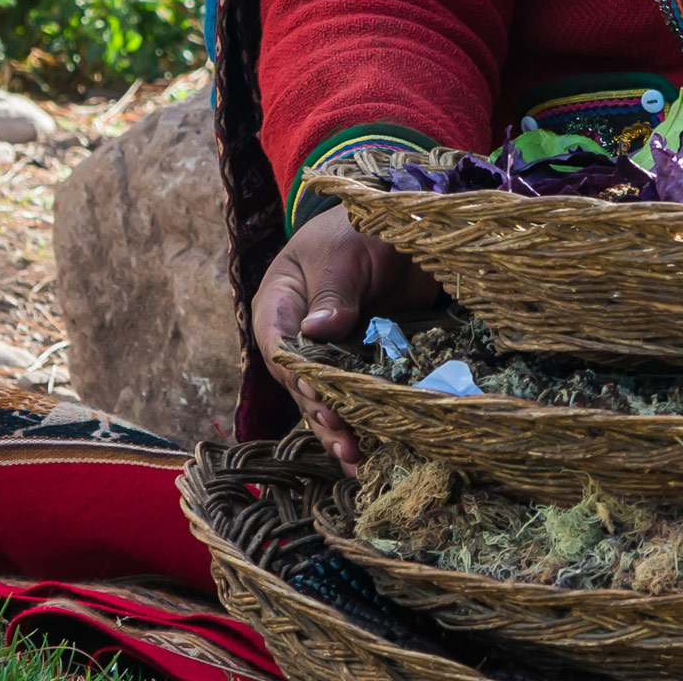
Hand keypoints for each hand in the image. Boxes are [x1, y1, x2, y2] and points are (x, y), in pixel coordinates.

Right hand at [248, 206, 435, 465]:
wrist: (402, 226)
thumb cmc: (361, 229)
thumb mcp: (345, 253)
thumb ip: (333, 291)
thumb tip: (317, 331)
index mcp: (279, 306)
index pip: (280, 347)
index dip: (300, 374)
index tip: (321, 394)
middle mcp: (298, 338)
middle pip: (301, 383)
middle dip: (321, 411)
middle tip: (345, 436)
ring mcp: (330, 354)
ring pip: (325, 398)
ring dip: (338, 428)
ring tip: (355, 457)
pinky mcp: (362, 362)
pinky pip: (356, 396)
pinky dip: (363, 421)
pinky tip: (373, 453)